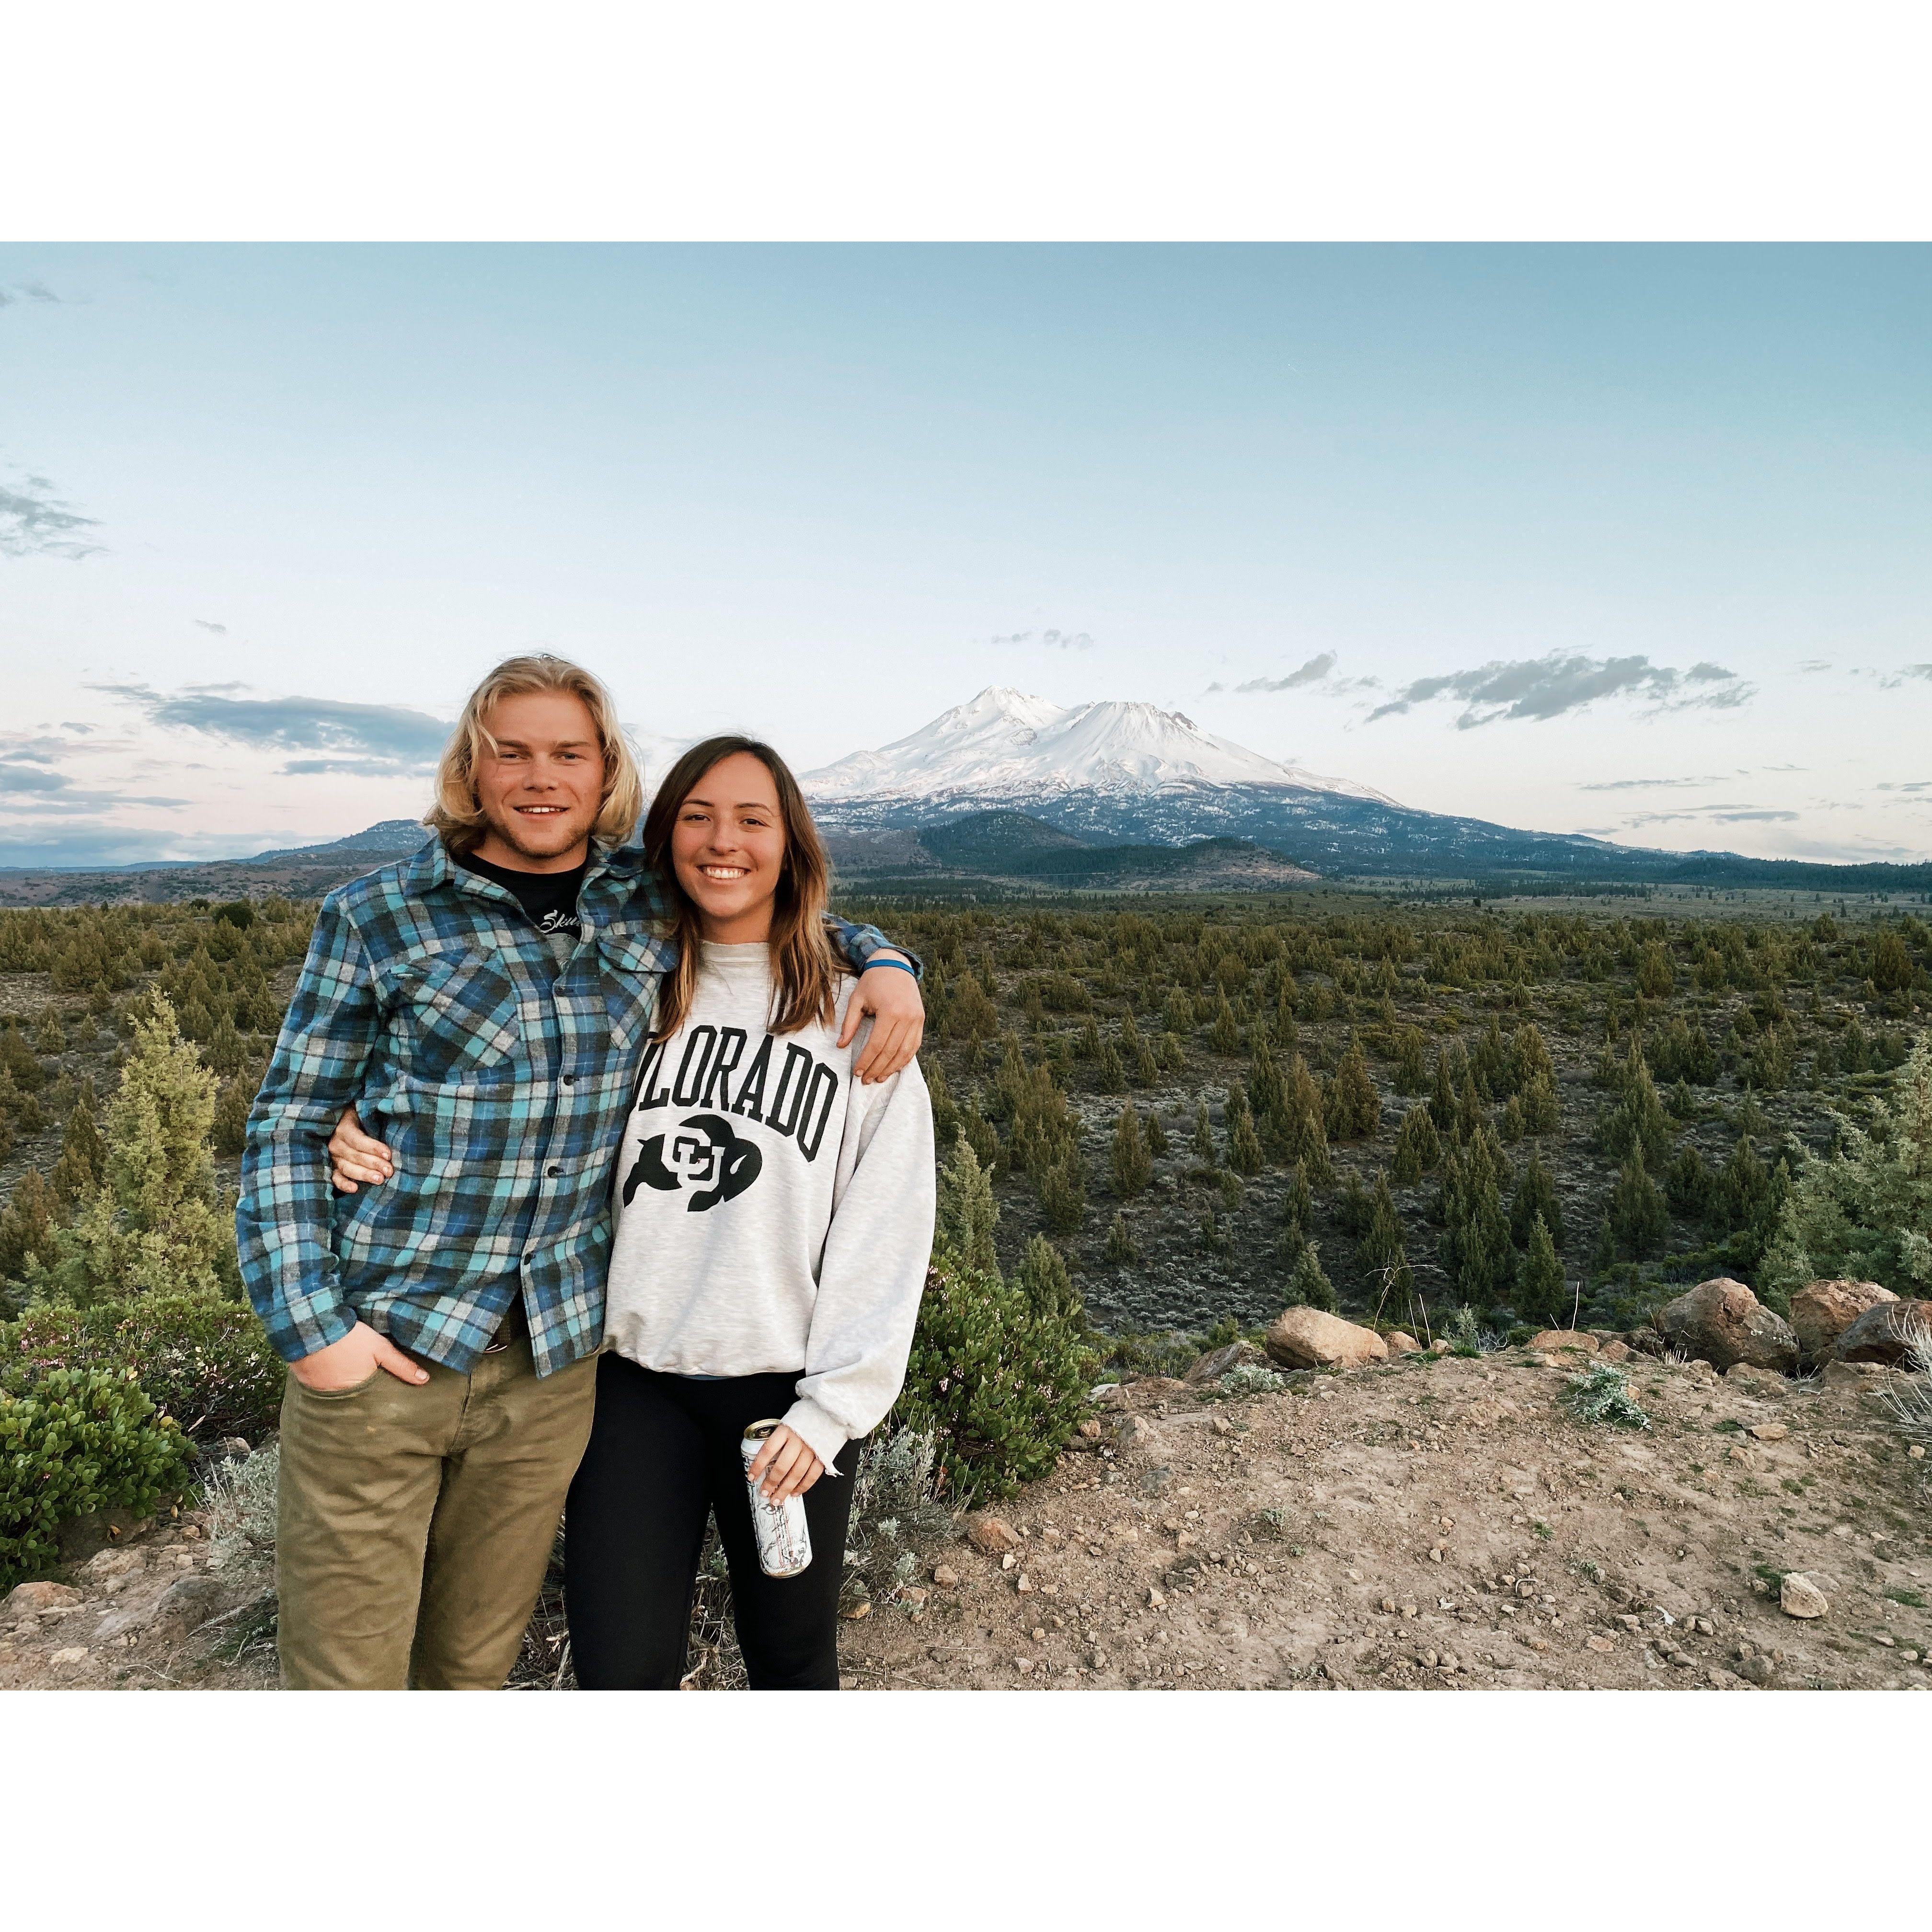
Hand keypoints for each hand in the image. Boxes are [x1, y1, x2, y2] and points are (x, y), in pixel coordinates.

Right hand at [290, 1319, 427, 1390]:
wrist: (313, 1326)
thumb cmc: (350, 1337)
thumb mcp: (380, 1349)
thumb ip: (402, 1365)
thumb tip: (424, 1380)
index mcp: (359, 1390)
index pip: (372, 1400)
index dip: (378, 1395)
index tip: (384, 1393)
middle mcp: (338, 1396)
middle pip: (354, 1398)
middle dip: (361, 1394)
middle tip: (364, 1385)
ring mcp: (319, 1391)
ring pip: (335, 1393)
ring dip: (341, 1387)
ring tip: (346, 1377)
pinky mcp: (305, 1382)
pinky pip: (318, 1387)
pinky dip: (324, 1381)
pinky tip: (329, 1372)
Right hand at [327, 1106, 394, 1192]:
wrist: (344, 1121)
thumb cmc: (362, 1118)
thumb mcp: (365, 1113)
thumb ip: (374, 1119)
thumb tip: (395, 1125)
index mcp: (343, 1128)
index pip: (358, 1140)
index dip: (373, 1148)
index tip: (388, 1154)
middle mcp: (336, 1144)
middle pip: (355, 1156)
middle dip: (374, 1164)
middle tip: (389, 1171)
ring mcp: (334, 1157)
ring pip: (347, 1168)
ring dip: (364, 1175)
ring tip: (379, 1180)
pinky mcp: (333, 1167)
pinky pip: (336, 1178)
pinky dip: (344, 1184)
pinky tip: (355, 1189)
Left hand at [746, 1424, 823, 1503]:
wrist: (830, 1411)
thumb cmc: (806, 1416)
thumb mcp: (788, 1421)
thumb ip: (778, 1437)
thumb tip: (765, 1458)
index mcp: (786, 1430)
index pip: (767, 1450)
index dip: (758, 1466)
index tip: (751, 1476)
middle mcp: (798, 1440)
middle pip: (782, 1466)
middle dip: (771, 1482)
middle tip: (764, 1492)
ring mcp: (812, 1449)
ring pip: (797, 1474)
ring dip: (785, 1489)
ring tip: (777, 1498)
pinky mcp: (823, 1455)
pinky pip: (813, 1475)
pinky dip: (804, 1486)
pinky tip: (795, 1492)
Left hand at [840, 953, 923, 1082]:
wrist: (895, 965)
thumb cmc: (872, 982)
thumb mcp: (856, 999)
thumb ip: (849, 1023)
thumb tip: (840, 1046)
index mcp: (889, 1011)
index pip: (876, 1044)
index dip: (866, 1061)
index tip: (857, 1072)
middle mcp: (906, 1017)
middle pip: (890, 1052)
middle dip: (877, 1068)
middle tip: (865, 1079)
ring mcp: (916, 1019)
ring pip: (905, 1052)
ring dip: (891, 1068)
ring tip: (879, 1078)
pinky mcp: (921, 1020)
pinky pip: (914, 1046)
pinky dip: (905, 1059)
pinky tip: (894, 1067)